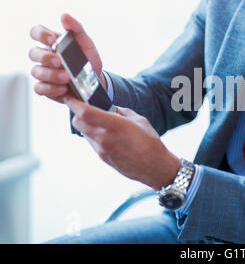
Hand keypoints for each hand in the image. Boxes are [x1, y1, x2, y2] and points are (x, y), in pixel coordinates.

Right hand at [29, 14, 105, 103]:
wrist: (95, 82)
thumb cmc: (87, 59)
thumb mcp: (86, 42)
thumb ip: (76, 28)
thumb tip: (65, 16)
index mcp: (51, 43)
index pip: (36, 32)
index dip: (40, 34)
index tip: (52, 39)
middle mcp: (44, 57)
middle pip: (33, 53)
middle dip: (45, 57)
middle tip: (59, 61)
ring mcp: (44, 73)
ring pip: (36, 72)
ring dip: (50, 75)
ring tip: (66, 78)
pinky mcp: (47, 88)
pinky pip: (40, 89)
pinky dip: (51, 89)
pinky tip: (64, 89)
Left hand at [64, 96, 180, 189]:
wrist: (154, 167)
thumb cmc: (150, 143)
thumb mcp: (139, 121)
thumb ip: (122, 112)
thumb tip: (112, 108)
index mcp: (115, 125)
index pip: (85, 112)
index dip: (74, 103)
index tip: (70, 97)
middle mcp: (105, 138)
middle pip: (78, 123)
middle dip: (77, 114)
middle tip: (83, 109)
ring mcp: (102, 149)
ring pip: (84, 133)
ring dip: (86, 126)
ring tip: (99, 123)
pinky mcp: (103, 158)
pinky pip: (92, 143)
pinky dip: (94, 136)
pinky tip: (107, 135)